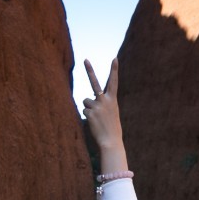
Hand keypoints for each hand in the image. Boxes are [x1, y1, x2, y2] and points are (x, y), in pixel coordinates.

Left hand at [81, 57, 127, 171]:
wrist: (111, 141)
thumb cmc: (111, 128)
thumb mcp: (111, 113)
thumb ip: (102, 104)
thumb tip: (87, 101)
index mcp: (113, 99)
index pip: (113, 82)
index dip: (114, 70)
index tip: (114, 58)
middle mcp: (105, 100)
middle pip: (95, 82)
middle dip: (90, 70)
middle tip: (85, 59)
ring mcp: (97, 105)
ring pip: (86, 102)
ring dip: (88, 109)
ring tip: (96, 119)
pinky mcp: (89, 112)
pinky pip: (84, 111)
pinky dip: (87, 117)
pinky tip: (94, 123)